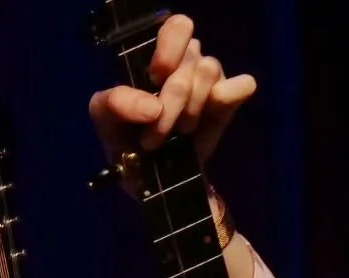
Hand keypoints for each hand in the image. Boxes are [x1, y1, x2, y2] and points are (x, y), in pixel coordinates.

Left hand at [89, 14, 255, 167]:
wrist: (150, 179)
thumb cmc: (126, 140)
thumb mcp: (106, 119)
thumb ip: (116, 102)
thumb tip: (153, 107)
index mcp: (157, 55)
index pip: (176, 28)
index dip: (169, 49)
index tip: (155, 78)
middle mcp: (186, 62)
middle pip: (191, 58)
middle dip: (173, 98)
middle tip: (157, 133)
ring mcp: (209, 82)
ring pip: (209, 70)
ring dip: (191, 107)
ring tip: (179, 133)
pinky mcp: (227, 104)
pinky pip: (242, 85)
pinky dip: (230, 94)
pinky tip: (214, 111)